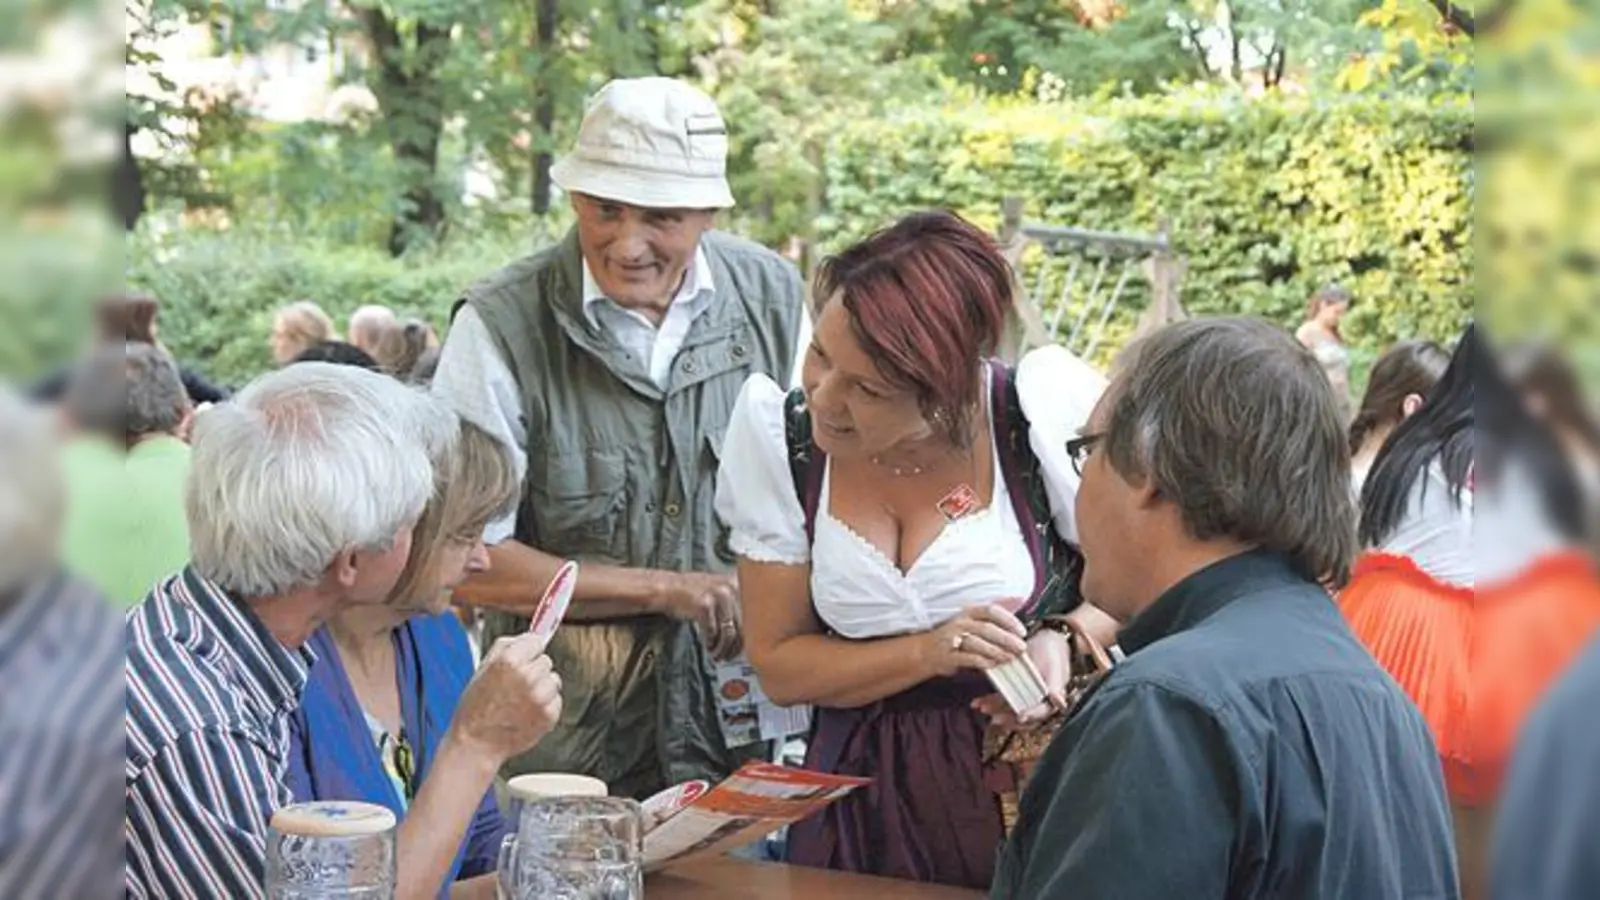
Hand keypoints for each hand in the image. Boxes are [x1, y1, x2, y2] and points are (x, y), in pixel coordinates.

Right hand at [448, 632, 562, 762]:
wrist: (476, 743)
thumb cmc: (476, 707)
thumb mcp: (483, 667)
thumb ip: (507, 646)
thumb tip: (530, 635)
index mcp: (510, 661)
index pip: (536, 641)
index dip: (527, 651)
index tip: (521, 659)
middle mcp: (528, 677)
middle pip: (546, 660)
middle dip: (533, 669)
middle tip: (515, 686)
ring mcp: (541, 697)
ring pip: (554, 680)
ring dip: (542, 688)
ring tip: (520, 701)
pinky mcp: (550, 715)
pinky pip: (556, 700)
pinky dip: (545, 706)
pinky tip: (527, 713)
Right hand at [657, 572, 742, 661]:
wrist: (667, 588)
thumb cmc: (694, 594)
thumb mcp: (720, 591)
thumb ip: (736, 606)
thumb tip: (749, 636)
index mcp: (739, 583)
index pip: (754, 615)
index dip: (751, 636)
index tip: (744, 649)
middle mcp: (732, 587)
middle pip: (744, 626)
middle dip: (736, 647)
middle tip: (729, 657)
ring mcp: (718, 596)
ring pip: (729, 632)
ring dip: (723, 649)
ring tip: (718, 656)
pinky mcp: (704, 606)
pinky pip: (713, 632)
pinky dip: (711, 643)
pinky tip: (708, 647)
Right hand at [921, 603, 1028, 677]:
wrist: (927, 651)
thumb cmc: (956, 635)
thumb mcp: (975, 619)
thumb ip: (996, 611)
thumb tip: (1018, 598)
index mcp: (969, 612)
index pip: (991, 611)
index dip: (1008, 620)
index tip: (1022, 631)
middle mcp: (960, 623)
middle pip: (987, 628)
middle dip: (1006, 639)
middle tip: (1021, 648)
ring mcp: (952, 639)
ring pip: (977, 643)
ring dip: (996, 651)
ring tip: (1010, 657)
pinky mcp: (948, 655)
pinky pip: (967, 658)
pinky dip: (982, 662)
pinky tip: (993, 665)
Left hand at [973, 628, 1071, 730]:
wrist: (1045, 638)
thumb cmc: (1052, 652)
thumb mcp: (1055, 666)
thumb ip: (1055, 685)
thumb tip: (1060, 702)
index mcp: (1051, 700)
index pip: (1041, 711)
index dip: (1031, 714)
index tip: (1020, 716)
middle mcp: (1038, 703)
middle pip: (1023, 717)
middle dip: (1008, 718)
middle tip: (995, 718)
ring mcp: (1024, 698)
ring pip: (1009, 710)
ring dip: (996, 710)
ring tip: (982, 707)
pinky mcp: (1013, 691)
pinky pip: (1001, 700)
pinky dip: (990, 702)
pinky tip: (978, 703)